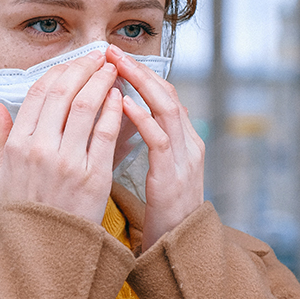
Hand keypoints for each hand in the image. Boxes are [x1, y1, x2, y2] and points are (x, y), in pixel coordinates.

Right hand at [0, 51, 122, 224]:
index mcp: (17, 143)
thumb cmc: (22, 211)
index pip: (39, 92)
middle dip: (83, 68)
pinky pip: (105, 134)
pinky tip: (120, 98)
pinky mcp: (93, 176)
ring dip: (101, 82)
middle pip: (64, 92)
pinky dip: (114, 110)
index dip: (60, 71)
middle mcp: (40, 148)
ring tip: (112, 70)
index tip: (74, 61)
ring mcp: (67, 162)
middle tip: (98, 56)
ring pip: (87, 106)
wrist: (41, 252)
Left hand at [106, 44, 204, 248]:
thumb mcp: (156, 167)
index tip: (114, 55)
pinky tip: (124, 105)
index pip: (162, 93)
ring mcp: (184, 159)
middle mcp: (188, 143)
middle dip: (139, 69)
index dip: (140, 72)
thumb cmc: (162, 208)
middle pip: (166, 93)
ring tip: (117, 65)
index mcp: (182, 139)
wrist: (179, 249)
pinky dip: (142, 119)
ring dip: (140, 85)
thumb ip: (146, 139)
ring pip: (167, 109)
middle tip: (111, 50)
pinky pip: (159, 141)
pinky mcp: (174, 177)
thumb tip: (121, 111)